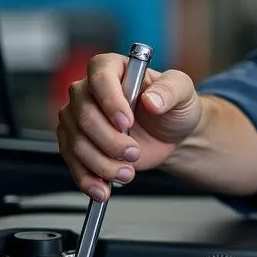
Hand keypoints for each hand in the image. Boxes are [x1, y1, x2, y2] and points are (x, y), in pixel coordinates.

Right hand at [56, 52, 201, 202]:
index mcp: (112, 67)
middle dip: (110, 140)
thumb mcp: (183, 91)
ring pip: (77, 143)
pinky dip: (88, 179)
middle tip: (134, 152)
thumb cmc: (173, 106)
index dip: (110, 102)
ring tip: (127, 172)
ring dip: (102, 163)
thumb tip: (151, 99)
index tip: (126, 121)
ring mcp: (78, 117)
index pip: (100, 78)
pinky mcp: (76, 143)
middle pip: (85, 115)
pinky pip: (73, 163)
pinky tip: (103, 189)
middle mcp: (88, 90)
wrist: (171, 134)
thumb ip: (170, 89)